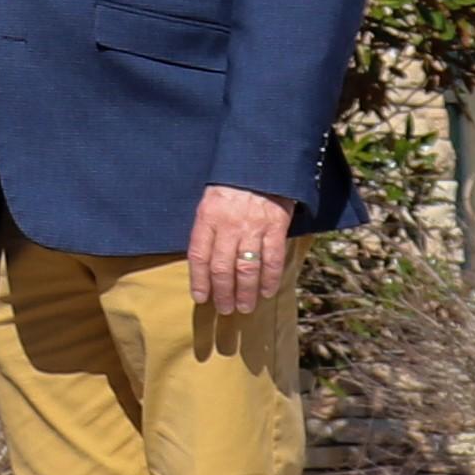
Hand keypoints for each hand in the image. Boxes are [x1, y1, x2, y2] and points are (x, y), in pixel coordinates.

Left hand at [189, 184, 296, 315]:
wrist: (261, 164)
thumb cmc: (231, 186)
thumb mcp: (209, 203)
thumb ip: (207, 230)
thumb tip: (204, 263)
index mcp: (207, 218)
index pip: (199, 256)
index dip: (199, 280)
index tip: (200, 298)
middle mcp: (228, 226)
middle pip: (222, 267)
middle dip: (223, 293)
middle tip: (225, 310)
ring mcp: (253, 228)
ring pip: (246, 268)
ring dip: (245, 292)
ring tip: (244, 307)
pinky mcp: (276, 227)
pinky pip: (272, 259)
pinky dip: (270, 279)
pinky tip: (267, 292)